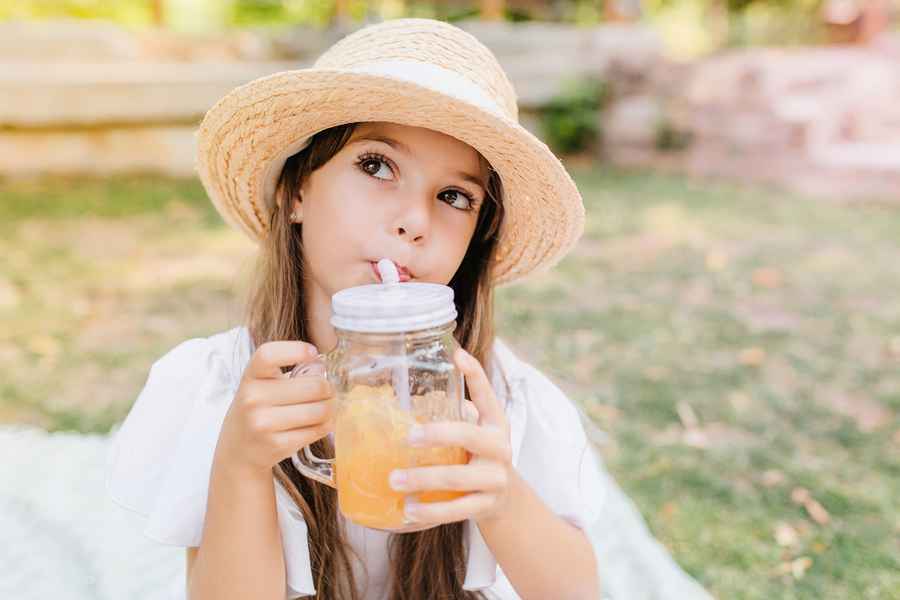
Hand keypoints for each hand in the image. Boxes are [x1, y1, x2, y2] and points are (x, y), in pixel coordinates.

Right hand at [216, 341, 335, 475]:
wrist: (238, 449)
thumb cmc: (257, 410)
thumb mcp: (262, 385)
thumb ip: (288, 373)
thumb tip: (322, 368)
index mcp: (251, 377)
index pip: (268, 355)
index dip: (296, 350)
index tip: (313, 353)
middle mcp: (253, 398)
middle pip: (314, 386)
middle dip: (328, 387)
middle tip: (327, 390)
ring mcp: (264, 423)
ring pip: (320, 410)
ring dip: (330, 407)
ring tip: (325, 406)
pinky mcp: (277, 444)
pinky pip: (318, 429)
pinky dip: (326, 424)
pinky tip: (319, 422)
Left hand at [388, 347, 512, 527]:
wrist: (506, 500)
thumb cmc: (476, 457)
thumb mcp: (473, 432)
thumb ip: (450, 416)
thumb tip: (396, 396)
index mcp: (495, 424)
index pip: (487, 395)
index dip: (475, 375)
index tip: (458, 355)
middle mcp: (500, 448)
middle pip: (469, 437)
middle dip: (437, 435)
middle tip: (407, 437)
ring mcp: (496, 479)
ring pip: (457, 479)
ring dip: (423, 479)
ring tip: (394, 480)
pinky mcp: (486, 506)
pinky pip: (456, 510)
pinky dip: (430, 511)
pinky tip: (408, 510)